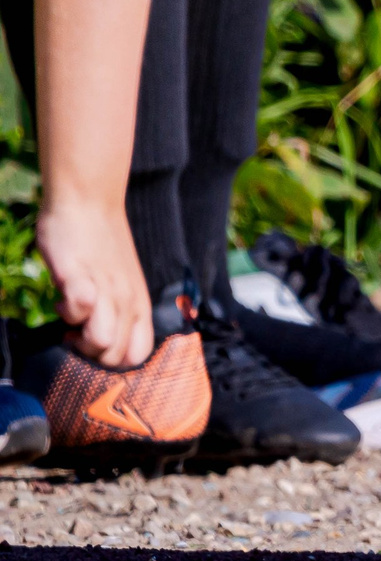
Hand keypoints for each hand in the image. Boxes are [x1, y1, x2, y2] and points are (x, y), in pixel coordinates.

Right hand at [36, 199, 153, 366]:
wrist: (89, 201)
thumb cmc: (101, 243)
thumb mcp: (120, 282)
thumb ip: (115, 308)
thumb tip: (100, 336)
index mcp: (139, 303)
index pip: (138, 354)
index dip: (112, 359)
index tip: (93, 340)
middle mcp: (128, 299)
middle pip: (116, 356)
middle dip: (90, 354)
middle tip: (75, 330)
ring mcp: (107, 288)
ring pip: (104, 341)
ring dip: (78, 336)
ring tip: (69, 313)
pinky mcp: (80, 275)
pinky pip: (79, 308)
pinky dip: (66, 311)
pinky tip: (61, 296)